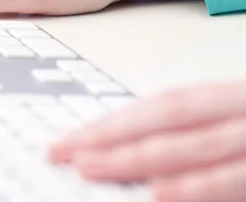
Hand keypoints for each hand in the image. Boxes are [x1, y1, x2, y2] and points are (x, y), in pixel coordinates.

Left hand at [49, 82, 245, 201]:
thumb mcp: (237, 122)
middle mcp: (241, 110)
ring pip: (192, 146)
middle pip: (164, 119)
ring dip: (136, 158)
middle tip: (63, 150)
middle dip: (108, 136)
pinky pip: (235, 179)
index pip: (162, 106)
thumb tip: (134, 147)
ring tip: (89, 167)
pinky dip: (197, 188)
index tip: (71, 136)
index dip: (113, 120)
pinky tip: (156, 194)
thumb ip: (197, 133)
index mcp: (230, 98)